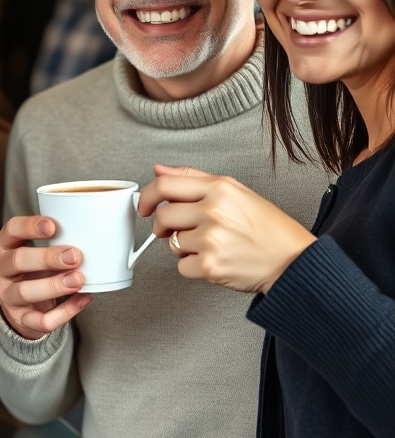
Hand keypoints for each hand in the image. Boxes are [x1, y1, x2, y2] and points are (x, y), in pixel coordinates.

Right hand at [0, 216, 92, 339]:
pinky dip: (65, 311)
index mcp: (4, 247)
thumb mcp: (35, 253)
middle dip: (47, 258)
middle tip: (74, 256)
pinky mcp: (21, 320)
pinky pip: (42, 319)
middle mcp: (1, 270)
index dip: (29, 226)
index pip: (11, 230)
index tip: (52, 226)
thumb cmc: (34, 272)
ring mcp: (8, 296)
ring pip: (25, 291)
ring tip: (78, 280)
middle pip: (18, 260)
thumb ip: (53, 244)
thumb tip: (86, 238)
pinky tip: (82, 299)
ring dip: (53, 285)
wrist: (22, 309)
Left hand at [138, 165, 315, 294]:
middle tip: (177, 231)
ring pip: (171, 243)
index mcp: (219, 189)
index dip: (147, 196)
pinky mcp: (211, 267)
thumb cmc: (267, 227)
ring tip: (209, 245)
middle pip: (163, 215)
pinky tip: (214, 261)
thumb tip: (158, 170)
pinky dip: (192, 267)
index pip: (165, 185)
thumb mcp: (235, 190)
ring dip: (183, 247)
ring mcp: (211, 240)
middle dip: (164, 226)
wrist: (294, 262)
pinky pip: (181, 266)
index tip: (143, 206)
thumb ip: (192, 178)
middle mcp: (214, 212)